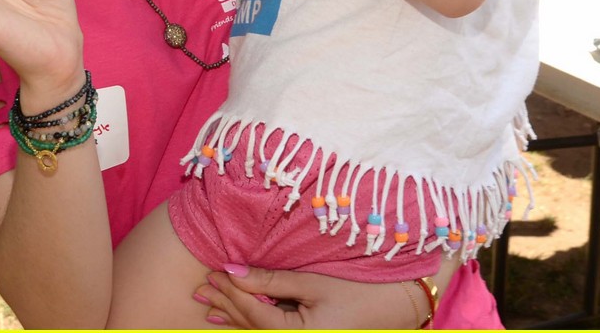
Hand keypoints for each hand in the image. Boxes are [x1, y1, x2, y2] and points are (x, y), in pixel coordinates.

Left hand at [194, 266, 420, 328]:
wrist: (399, 307)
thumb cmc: (361, 291)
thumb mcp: (314, 282)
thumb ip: (272, 280)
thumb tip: (234, 272)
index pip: (254, 315)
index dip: (231, 292)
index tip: (212, 271)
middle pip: (252, 329)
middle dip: (225, 306)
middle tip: (201, 287)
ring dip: (233, 319)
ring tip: (208, 305)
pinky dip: (252, 324)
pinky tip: (235, 319)